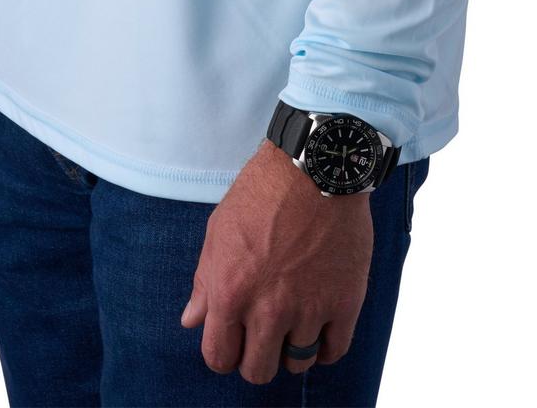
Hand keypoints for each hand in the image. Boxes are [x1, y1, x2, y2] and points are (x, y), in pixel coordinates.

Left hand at [180, 140, 371, 383]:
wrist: (315, 166)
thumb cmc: (262, 193)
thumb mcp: (219, 230)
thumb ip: (205, 282)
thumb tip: (191, 321)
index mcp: (230, 292)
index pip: (219, 358)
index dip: (225, 354)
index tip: (234, 341)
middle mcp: (267, 309)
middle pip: (258, 370)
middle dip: (257, 357)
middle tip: (264, 334)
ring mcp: (308, 309)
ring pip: (297, 363)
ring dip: (293, 348)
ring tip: (294, 321)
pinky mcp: (344, 303)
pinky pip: (334, 351)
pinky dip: (326, 345)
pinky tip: (320, 324)